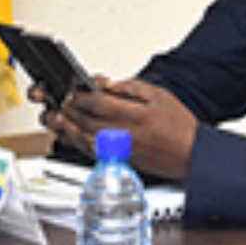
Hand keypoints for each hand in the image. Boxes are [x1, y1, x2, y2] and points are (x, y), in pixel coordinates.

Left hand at [38, 77, 198, 179]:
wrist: (191, 155)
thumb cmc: (179, 127)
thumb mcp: (159, 96)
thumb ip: (131, 88)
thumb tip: (108, 84)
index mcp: (135, 115)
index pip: (97, 102)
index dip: (79, 94)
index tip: (71, 87)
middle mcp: (124, 134)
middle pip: (85, 120)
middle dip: (66, 108)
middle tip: (55, 98)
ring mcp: (119, 150)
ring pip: (83, 137)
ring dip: (65, 126)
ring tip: (54, 115)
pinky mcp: (117, 160)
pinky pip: (90, 151)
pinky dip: (75, 141)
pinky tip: (68, 133)